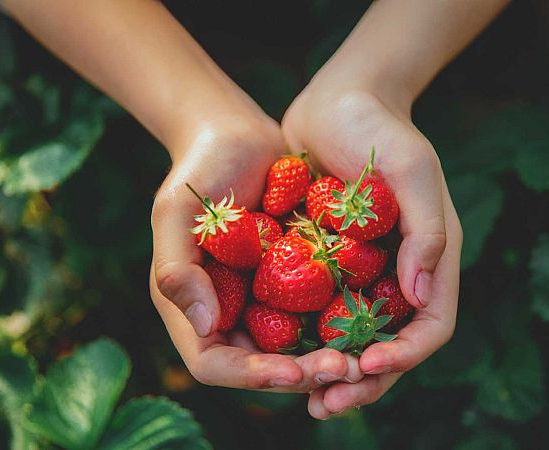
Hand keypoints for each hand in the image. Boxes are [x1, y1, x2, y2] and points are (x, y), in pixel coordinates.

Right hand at [150, 114, 360, 391]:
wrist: (238, 136)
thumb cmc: (199, 168)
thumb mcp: (177, 212)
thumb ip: (177, 269)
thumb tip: (203, 328)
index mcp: (191, 307)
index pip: (214, 363)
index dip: (252, 375)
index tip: (294, 371)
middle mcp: (226, 312)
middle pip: (261, 366)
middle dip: (301, 374)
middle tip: (346, 368)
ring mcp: (261, 300)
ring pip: (294, 349)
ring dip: (326, 357)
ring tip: (363, 355)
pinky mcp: (292, 282)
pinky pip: (315, 314)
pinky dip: (338, 325)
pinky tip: (371, 323)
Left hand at [282, 83, 462, 416]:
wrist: (336, 100)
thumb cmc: (379, 129)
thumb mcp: (412, 169)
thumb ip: (427, 230)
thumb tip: (421, 298)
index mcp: (430, 258)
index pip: (430, 326)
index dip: (404, 355)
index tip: (366, 364)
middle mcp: (400, 275)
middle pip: (391, 346)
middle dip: (364, 380)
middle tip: (326, 403)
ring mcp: (364, 273)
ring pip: (354, 339)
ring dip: (333, 371)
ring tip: (304, 397)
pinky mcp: (328, 265)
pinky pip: (319, 313)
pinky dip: (305, 339)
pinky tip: (276, 355)